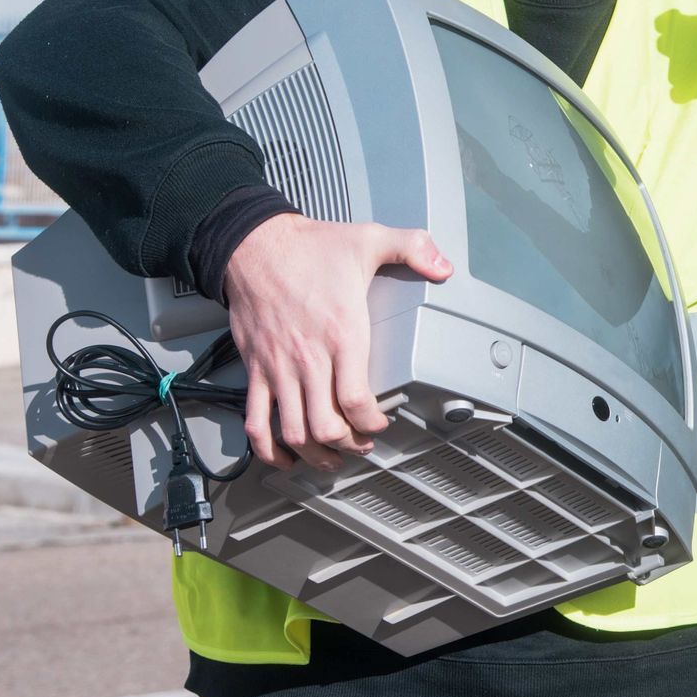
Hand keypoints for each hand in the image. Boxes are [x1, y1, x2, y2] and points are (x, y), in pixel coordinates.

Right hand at [222, 214, 452, 471]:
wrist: (254, 244)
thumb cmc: (308, 247)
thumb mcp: (369, 239)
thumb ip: (413, 248)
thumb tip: (443, 266)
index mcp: (341, 334)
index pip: (357, 401)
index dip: (371, 423)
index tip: (380, 423)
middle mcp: (309, 358)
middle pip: (326, 426)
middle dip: (349, 445)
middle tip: (362, 444)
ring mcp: (279, 368)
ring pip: (293, 432)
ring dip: (314, 454)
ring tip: (332, 457)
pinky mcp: (255, 369)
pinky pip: (255, 421)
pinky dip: (266, 448)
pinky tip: (283, 457)